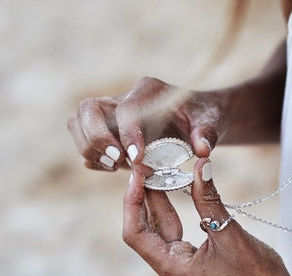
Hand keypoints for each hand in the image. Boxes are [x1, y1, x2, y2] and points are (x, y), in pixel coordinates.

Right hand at [67, 77, 224, 170]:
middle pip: (88, 109)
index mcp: (149, 90)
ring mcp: (110, 113)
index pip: (126, 109)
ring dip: (89, 148)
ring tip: (114, 167)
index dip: (127, 134)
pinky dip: (92, 157)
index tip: (137, 159)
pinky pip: (83, 139)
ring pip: (78, 121)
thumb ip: (208, 134)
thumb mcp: (213, 123)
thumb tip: (202, 149)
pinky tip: (114, 168)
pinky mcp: (106, 129)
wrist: (198, 118)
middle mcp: (124, 98)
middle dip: (97, 139)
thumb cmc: (205, 117)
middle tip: (118, 162)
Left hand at [122, 158, 291, 275]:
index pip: (136, 233)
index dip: (132, 201)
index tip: (138, 174)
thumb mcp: (230, 233)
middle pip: (147, 232)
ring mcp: (180, 275)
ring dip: (162, 205)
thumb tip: (201, 165)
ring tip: (158, 173)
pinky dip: (176, 218)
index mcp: (173, 271)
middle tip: (147, 166)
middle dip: (147, 198)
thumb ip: (209, 199)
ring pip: (162, 234)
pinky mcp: (191, 272)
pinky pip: (176, 241)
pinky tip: (175, 195)